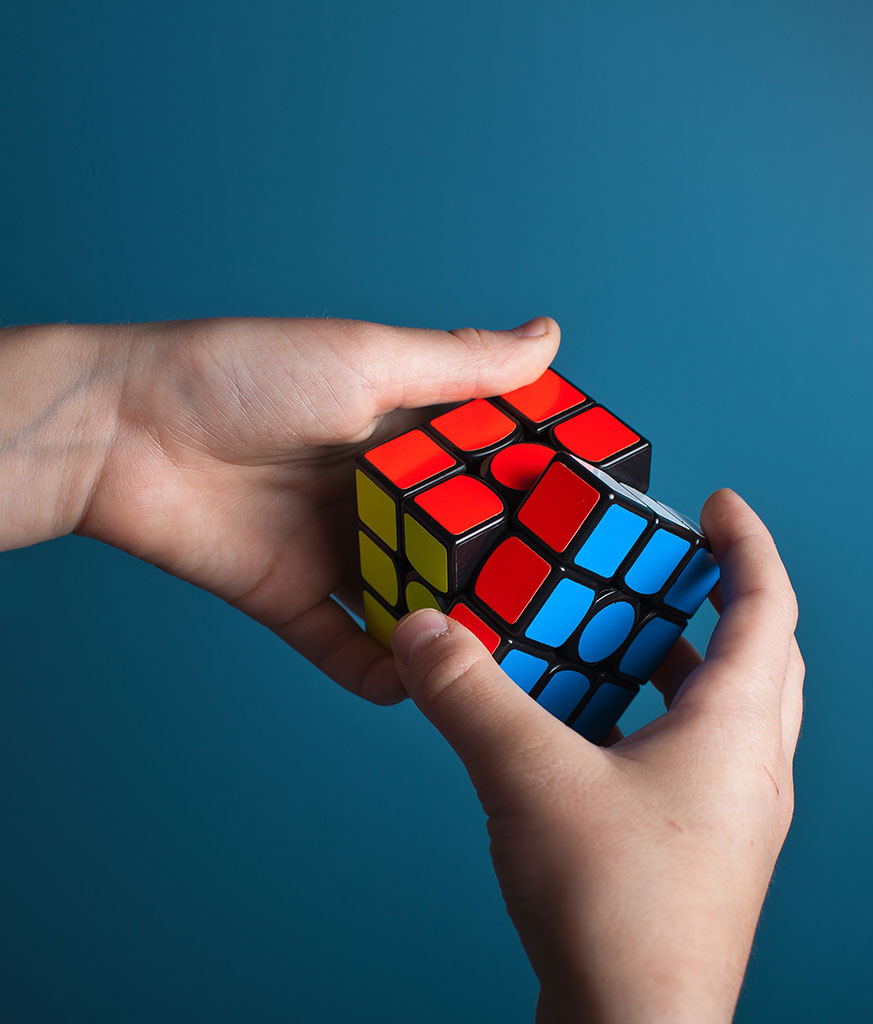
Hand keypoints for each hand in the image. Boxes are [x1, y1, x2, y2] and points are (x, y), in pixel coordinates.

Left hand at [0, 315, 558, 703]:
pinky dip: (375, 672)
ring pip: (409, 600)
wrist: (123, 430)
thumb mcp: (368, 358)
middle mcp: (377, 495)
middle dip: (500, 574)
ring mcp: (335, 551)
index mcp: (401, 435)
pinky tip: (414, 687)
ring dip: (446, 629)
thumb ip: (461, 366)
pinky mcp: (290, 598)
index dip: (536, 492)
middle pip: (454, 544)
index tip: (589, 519)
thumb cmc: (245, 374)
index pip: (486, 468)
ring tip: (501, 660)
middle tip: (558, 607)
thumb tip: (548, 338)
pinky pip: (342, 647)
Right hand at [391, 489, 802, 1022]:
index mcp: (735, 729)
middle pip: (760, 654)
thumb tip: (423, 628)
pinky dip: (653, 717)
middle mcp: (749, 768)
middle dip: (721, 596)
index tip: (721, 504)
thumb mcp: (529, 778)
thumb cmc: (615, 911)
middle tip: (672, 563)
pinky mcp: (699, 850)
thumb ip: (470, 694)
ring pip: (726, 708)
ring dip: (683, 660)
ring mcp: (730, 815)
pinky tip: (595, 725)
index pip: (765, 605)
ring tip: (626, 633)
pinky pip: (690, 754)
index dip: (746, 543)